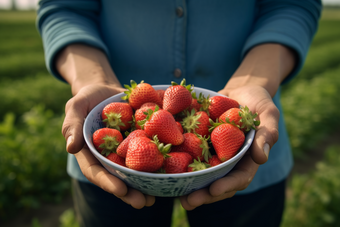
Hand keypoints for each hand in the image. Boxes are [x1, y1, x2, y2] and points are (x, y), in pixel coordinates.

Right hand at [62, 84, 155, 208]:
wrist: (107, 90)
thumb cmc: (88, 98)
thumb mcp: (76, 106)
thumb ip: (72, 125)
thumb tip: (70, 148)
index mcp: (91, 153)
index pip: (96, 172)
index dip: (107, 182)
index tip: (120, 190)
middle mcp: (109, 157)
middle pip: (118, 177)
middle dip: (130, 192)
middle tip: (143, 202)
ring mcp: (125, 151)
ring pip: (135, 171)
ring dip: (145, 184)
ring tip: (156, 196)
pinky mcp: (140, 142)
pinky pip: (149, 153)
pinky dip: (159, 162)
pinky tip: (171, 170)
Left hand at [180, 85, 278, 209]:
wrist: (240, 90)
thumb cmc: (259, 102)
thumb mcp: (269, 114)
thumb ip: (267, 134)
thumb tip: (261, 158)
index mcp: (247, 159)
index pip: (239, 178)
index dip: (227, 186)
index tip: (214, 189)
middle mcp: (229, 160)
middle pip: (217, 182)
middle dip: (204, 194)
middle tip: (188, 202)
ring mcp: (214, 153)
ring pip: (202, 173)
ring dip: (189, 184)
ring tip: (174, 192)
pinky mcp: (201, 143)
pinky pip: (191, 154)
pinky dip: (180, 161)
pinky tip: (166, 168)